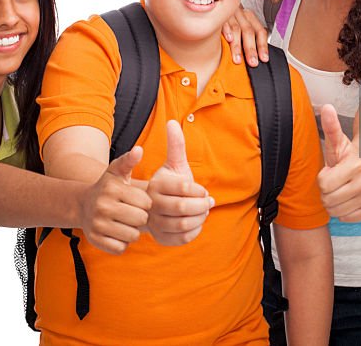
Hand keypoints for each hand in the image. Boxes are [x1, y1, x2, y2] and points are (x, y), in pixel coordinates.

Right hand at [81, 146, 151, 254]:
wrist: (82, 205)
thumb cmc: (107, 188)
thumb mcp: (117, 172)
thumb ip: (129, 161)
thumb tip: (139, 150)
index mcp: (112, 189)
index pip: (145, 203)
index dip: (145, 203)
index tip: (137, 201)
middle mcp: (103, 206)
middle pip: (140, 220)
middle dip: (140, 217)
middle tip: (132, 213)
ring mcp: (97, 225)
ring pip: (132, 236)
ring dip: (133, 231)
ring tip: (126, 223)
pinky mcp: (95, 240)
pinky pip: (121, 248)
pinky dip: (122, 243)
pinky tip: (117, 232)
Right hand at [146, 121, 213, 245]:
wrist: (152, 207)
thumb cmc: (168, 183)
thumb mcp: (173, 164)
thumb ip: (175, 145)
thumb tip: (172, 122)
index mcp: (156, 185)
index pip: (184, 187)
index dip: (200, 191)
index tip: (203, 191)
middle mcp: (151, 205)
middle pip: (183, 208)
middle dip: (202, 206)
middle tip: (209, 203)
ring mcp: (153, 223)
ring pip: (183, 225)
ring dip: (200, 218)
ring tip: (203, 212)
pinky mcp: (159, 238)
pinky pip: (182, 239)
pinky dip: (195, 231)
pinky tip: (196, 223)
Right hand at [222, 6, 268, 66]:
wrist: (215, 4)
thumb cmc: (230, 19)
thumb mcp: (241, 25)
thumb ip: (248, 38)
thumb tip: (255, 57)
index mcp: (250, 17)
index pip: (260, 31)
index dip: (262, 46)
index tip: (263, 58)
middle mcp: (241, 14)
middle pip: (248, 31)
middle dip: (251, 49)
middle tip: (252, 62)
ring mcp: (229, 14)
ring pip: (236, 29)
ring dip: (237, 46)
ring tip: (238, 59)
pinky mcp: (218, 14)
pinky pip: (223, 23)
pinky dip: (227, 31)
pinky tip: (228, 40)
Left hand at [316, 104, 360, 222]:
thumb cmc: (350, 155)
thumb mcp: (338, 141)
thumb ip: (331, 126)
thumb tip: (326, 107)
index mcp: (356, 166)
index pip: (323, 184)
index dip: (322, 178)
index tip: (330, 170)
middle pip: (328, 200)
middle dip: (326, 192)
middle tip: (335, 181)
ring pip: (336, 212)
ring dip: (334, 202)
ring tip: (341, 188)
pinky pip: (346, 218)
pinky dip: (344, 211)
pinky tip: (349, 197)